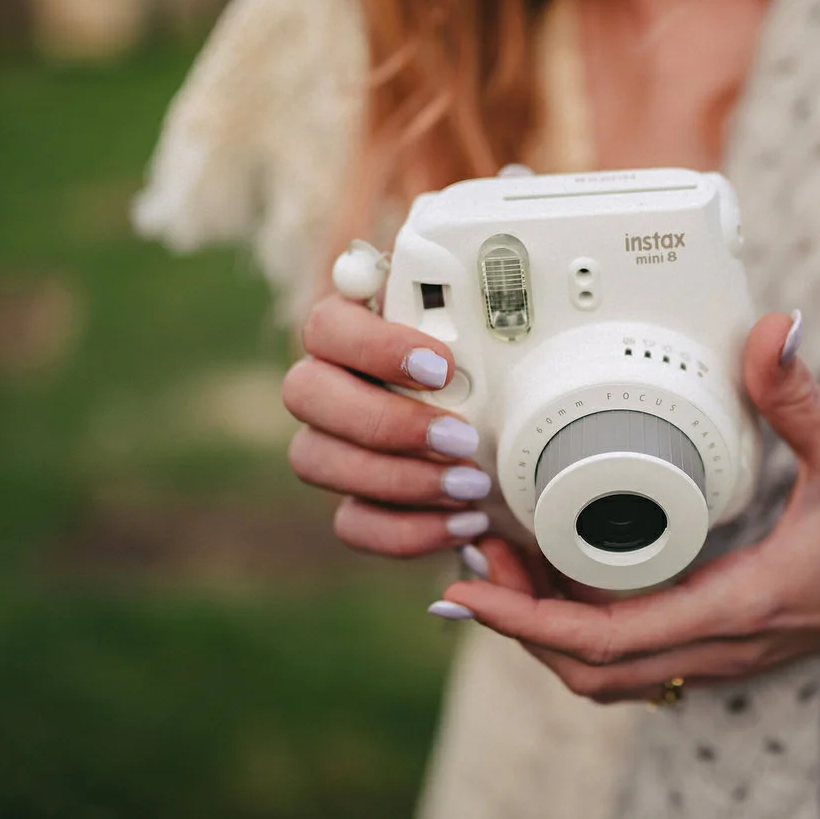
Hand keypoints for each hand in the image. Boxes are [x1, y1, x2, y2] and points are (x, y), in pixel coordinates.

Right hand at [282, 296, 505, 557]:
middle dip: (386, 421)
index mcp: (359, 328)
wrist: (514, 435)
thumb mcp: (498, 336)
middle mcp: (331, 381)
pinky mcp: (355, 500)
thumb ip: (484, 311)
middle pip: (305, 392)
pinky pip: (351, 523)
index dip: (375, 345)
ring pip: (313, 458)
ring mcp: (333, 443)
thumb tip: (507, 288)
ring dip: (396, 478)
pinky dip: (407, 530)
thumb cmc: (501, 368)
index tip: (444, 366)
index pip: (329, 323)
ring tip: (471, 485)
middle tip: (461, 437)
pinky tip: (463, 523)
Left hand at [433, 313, 819, 702]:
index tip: (468, 587)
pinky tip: (563, 573)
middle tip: (475, 557)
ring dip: (547, 629)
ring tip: (505, 560)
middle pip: (590, 669)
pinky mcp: (719, 643)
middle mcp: (720, 645)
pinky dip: (584, 626)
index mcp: (739, 605)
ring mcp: (719, 653)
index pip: (610, 640)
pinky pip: (635, 655)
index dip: (527, 618)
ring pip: (609, 671)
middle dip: (519, 624)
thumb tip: (773, 329)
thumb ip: (801, 395)